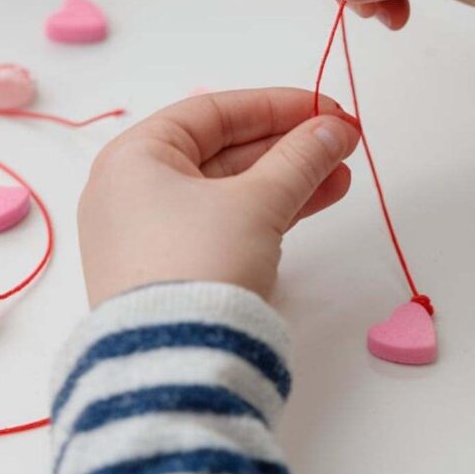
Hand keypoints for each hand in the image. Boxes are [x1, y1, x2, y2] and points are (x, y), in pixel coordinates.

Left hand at [78, 88, 359, 306]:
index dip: (275, 106)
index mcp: (134, 157)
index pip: (212, 113)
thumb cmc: (202, 263)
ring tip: (341, 176)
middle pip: (222, 151)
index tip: (327, 109)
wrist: (173, 367)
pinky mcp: (171, 271)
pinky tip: (312, 203)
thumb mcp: (256, 202)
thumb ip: (299, 159)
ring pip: (228, 191)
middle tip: (342, 143)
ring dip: (286, 180)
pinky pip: (223, 225)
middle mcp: (132, 191)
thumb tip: (332, 130)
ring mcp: (149, 234)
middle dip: (288, 146)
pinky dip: (265, 213)